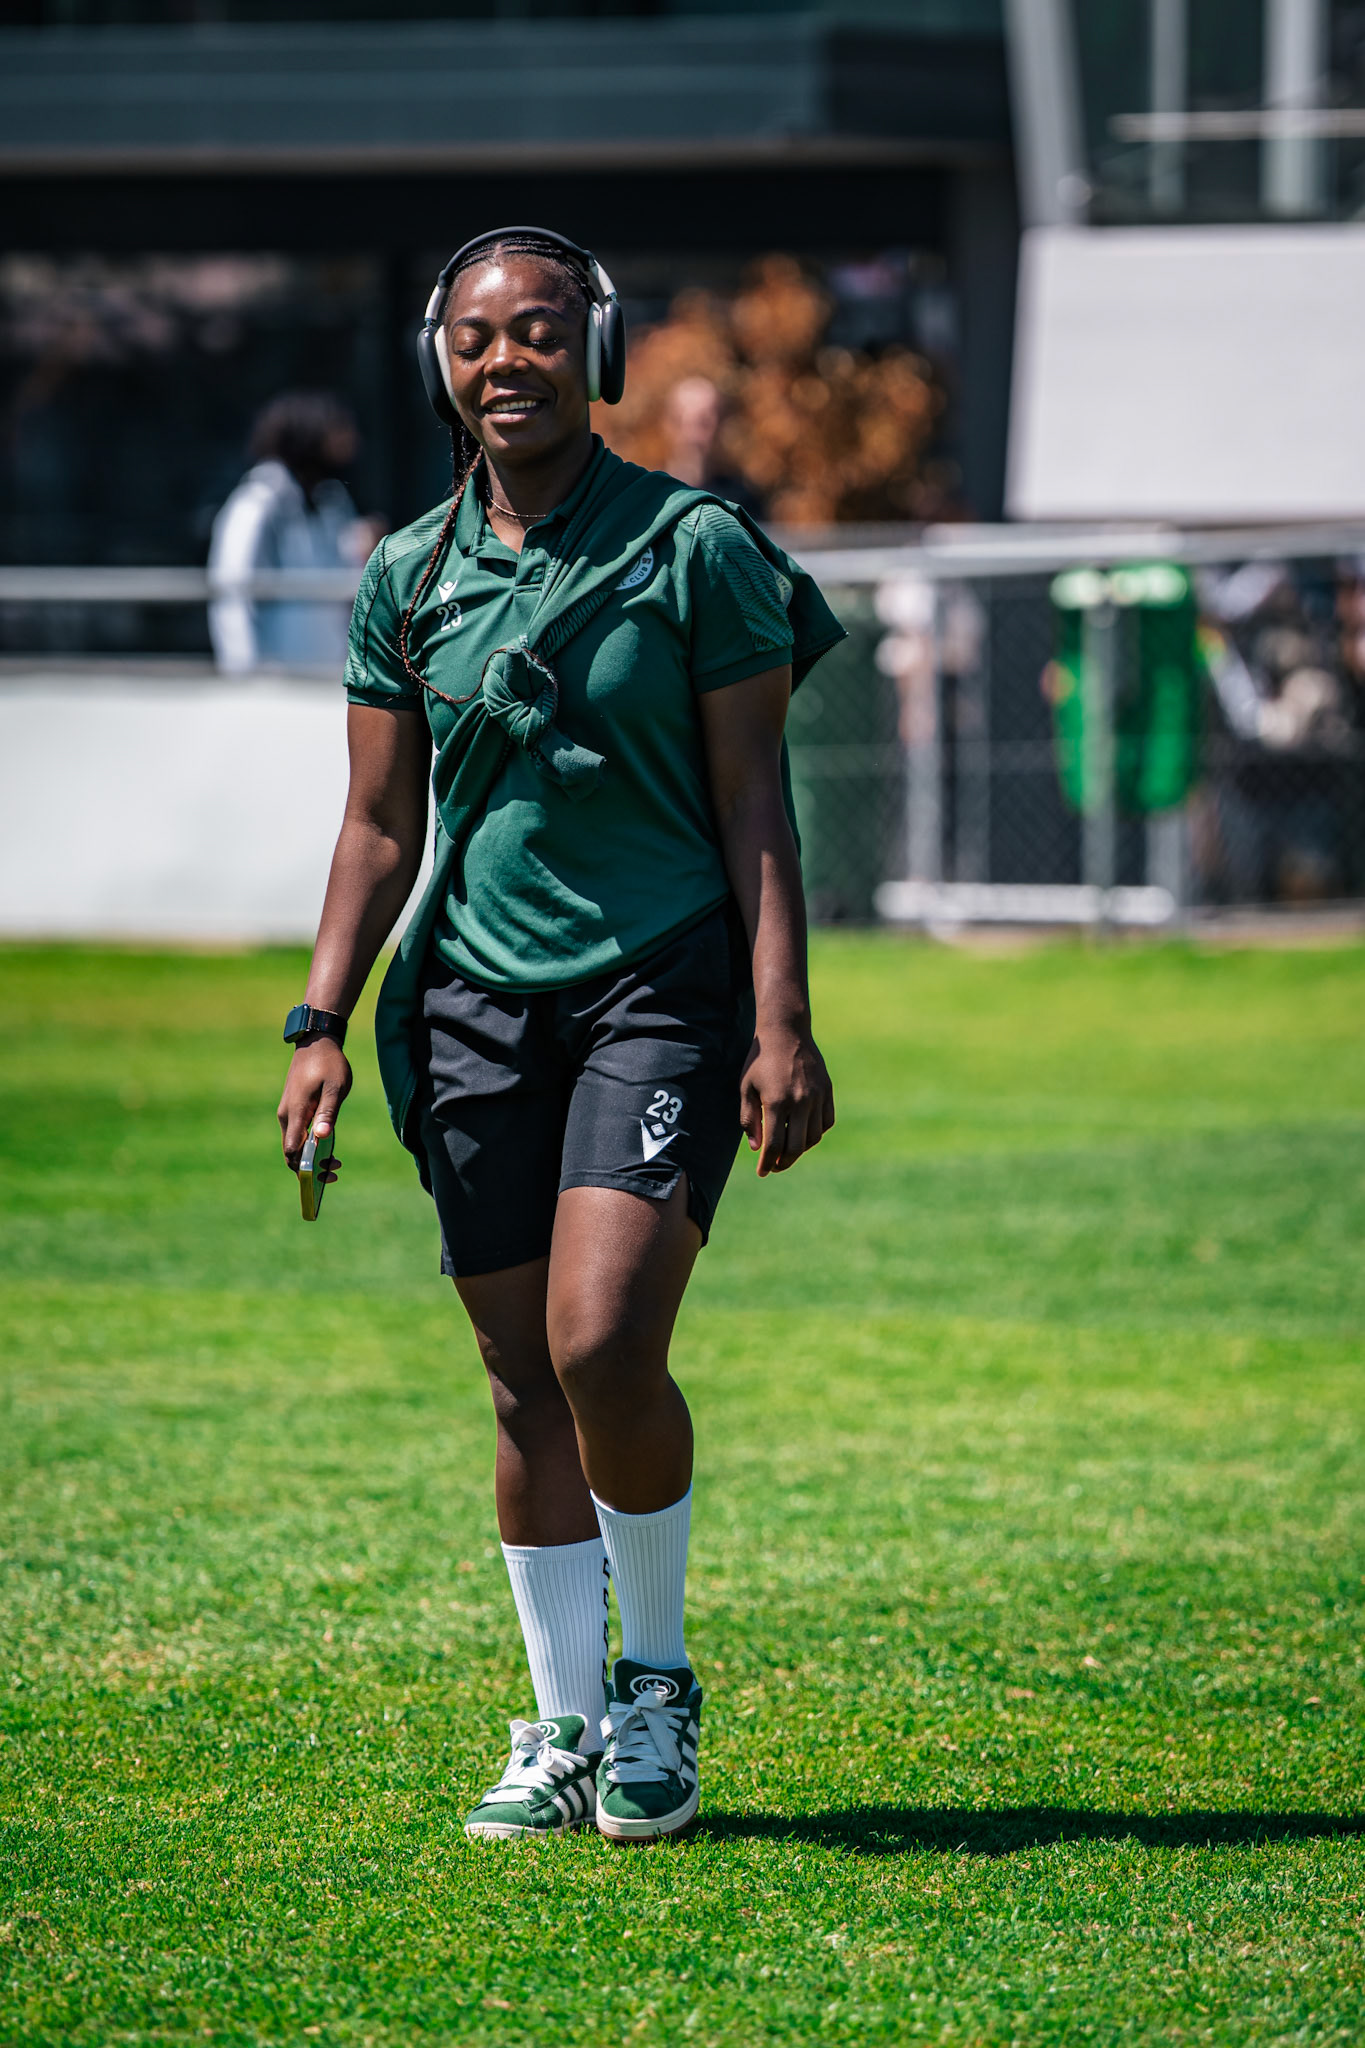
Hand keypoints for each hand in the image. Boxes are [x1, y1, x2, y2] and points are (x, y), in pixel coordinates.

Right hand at [277, 1035, 351, 1177]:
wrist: (316, 1043)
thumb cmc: (329, 1063)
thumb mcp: (335, 1087)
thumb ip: (328, 1113)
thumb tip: (322, 1138)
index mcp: (296, 1112)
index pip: (293, 1149)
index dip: (306, 1167)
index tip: (327, 1172)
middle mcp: (287, 1116)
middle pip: (291, 1152)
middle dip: (310, 1168)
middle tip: (336, 1171)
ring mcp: (288, 1113)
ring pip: (293, 1144)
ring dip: (310, 1158)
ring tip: (335, 1163)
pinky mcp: (292, 1109)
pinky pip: (297, 1134)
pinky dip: (309, 1147)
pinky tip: (326, 1148)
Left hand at [740, 1021, 834, 1176]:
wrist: (786, 1031)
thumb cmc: (760, 1060)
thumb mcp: (746, 1088)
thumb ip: (749, 1119)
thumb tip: (757, 1148)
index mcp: (776, 1102)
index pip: (774, 1145)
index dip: (767, 1163)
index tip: (762, 1172)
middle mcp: (800, 1101)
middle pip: (796, 1147)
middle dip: (784, 1162)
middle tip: (775, 1166)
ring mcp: (817, 1096)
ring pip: (813, 1137)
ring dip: (800, 1149)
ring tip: (787, 1150)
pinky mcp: (828, 1090)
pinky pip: (826, 1122)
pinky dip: (816, 1133)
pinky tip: (803, 1133)